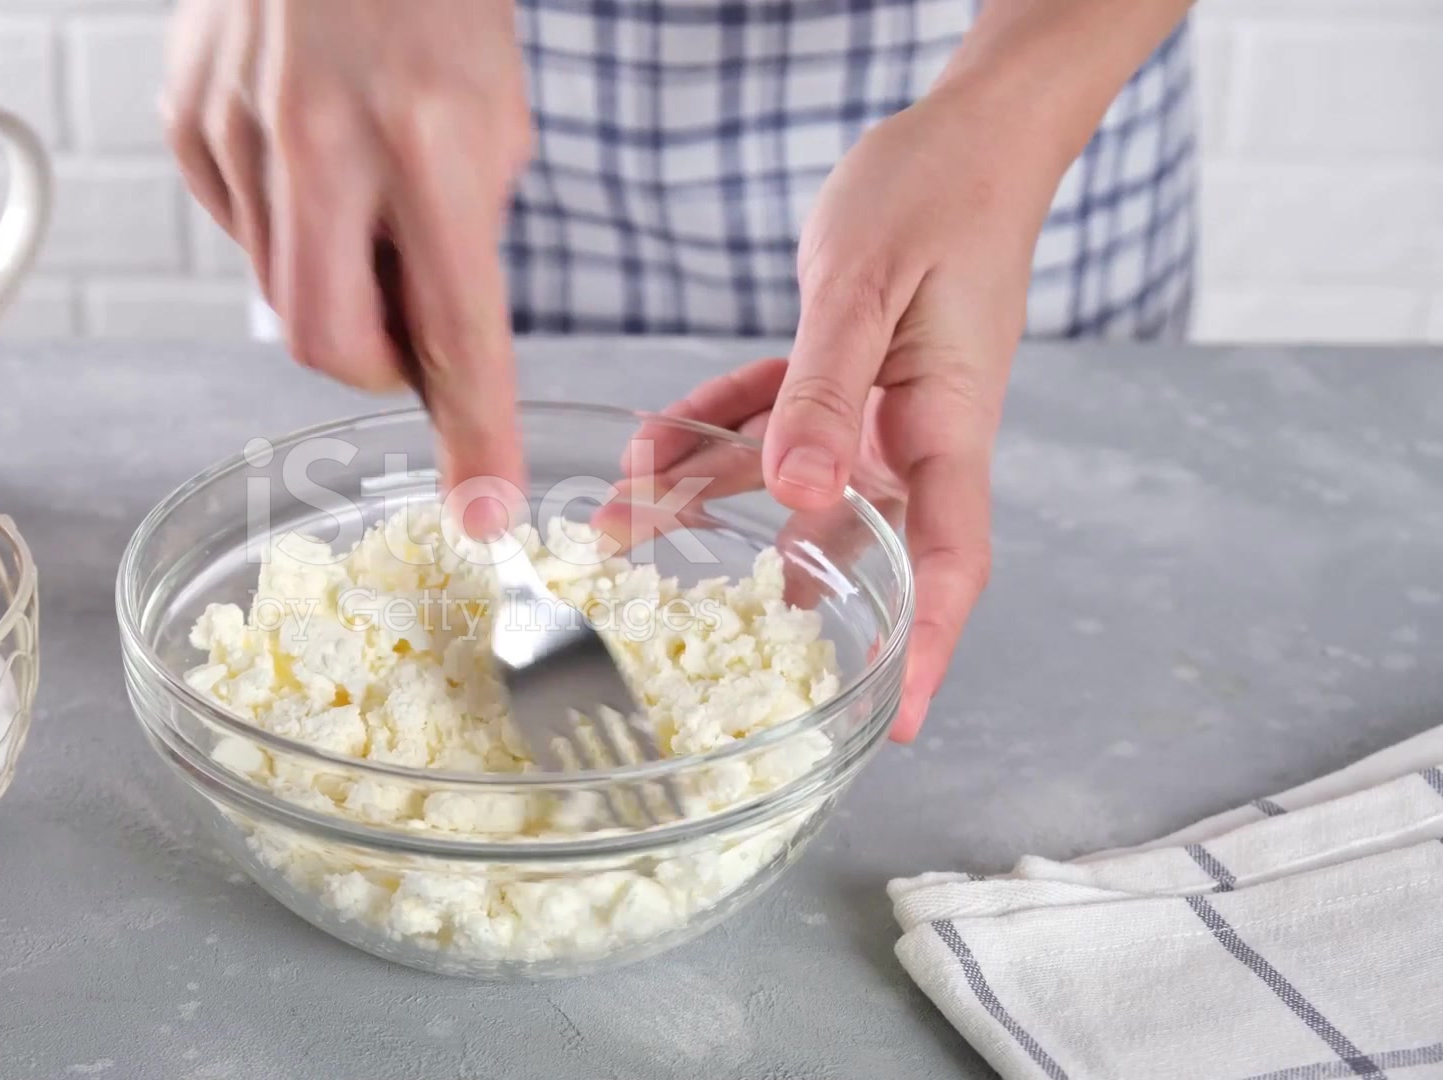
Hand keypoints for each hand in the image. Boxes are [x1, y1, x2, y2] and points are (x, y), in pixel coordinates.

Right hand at [164, 0, 531, 526]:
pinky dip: (280, 225)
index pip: (456, 331)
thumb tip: (429, 353)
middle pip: (330, 345)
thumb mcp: (494, 118)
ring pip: (280, 292)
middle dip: (374, 365)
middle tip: (404, 326)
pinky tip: (306, 155)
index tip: (484, 508)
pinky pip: (236, 229)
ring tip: (362, 191)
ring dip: (332, 280)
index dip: (475, 434)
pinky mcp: (186, 121)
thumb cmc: (435, 4)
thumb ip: (462, 244)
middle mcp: (322, 142)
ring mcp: (238, 130)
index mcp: (429, 140)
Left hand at [634, 88, 1064, 741]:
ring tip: (620, 527)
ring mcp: (878, 405)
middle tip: (685, 633)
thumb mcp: (866, 288)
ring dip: (702, 497)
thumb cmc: (937, 193)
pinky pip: (771, 417)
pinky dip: (714, 427)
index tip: (903, 715)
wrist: (965, 132)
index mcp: (944, 426)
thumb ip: (828, 391)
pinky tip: (652, 445)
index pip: (948, 560)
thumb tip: (799, 495)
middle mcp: (912, 432)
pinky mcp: (844, 371)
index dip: (930, 644)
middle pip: (842, 535)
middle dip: (766, 586)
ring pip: (782, 477)